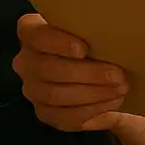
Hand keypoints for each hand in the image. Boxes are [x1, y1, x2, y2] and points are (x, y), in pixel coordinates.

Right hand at [12, 13, 128, 130]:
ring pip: (56, 95)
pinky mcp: (44, 112)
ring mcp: (32, 90)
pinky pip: (64, 116)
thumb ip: (90, 28)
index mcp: (30, 32)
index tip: (84, 49)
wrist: (92, 73)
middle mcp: (25, 61)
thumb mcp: (88, 30)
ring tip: (119, 89)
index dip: (57, 42)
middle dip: (87, 73)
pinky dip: (91, 110)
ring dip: (93, 93)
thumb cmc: (90, 42)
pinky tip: (111, 102)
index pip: (34, 34)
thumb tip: (112, 30)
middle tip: (117, 74)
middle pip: (48, 69)